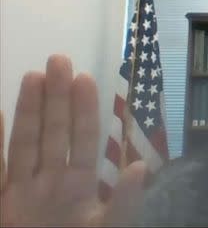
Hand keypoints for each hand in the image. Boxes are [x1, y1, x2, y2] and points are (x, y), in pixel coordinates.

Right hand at [0, 55, 146, 226]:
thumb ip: (122, 205)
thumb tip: (138, 170)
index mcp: (79, 188)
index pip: (84, 140)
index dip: (85, 110)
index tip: (86, 78)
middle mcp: (51, 184)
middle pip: (55, 132)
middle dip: (58, 97)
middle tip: (59, 59)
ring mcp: (23, 193)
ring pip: (26, 142)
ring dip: (29, 110)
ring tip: (34, 75)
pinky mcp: (0, 203)